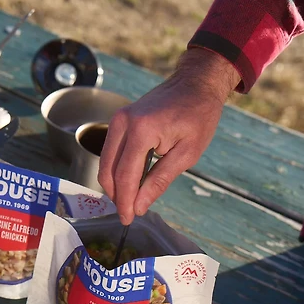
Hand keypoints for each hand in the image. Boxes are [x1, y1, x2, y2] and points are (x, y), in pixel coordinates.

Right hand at [98, 48, 240, 224]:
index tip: (129, 219)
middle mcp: (123, 123)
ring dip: (115, 184)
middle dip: (117, 196)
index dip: (125, 201)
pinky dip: (117, 169)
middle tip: (129, 214)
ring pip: (105, 162)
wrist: (195, 83)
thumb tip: (140, 206)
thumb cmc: (198, 116)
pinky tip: (131, 182)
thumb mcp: (187, 154)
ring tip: (131, 200)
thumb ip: (159, 180)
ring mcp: (118, 119)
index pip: (125, 176)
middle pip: (108, 170)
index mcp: (142, 131)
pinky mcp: (119, 119)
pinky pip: (111, 151)